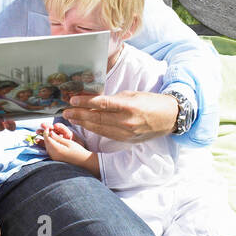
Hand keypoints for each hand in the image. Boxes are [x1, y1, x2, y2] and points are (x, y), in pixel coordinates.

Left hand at [40, 122, 87, 164]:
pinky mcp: (55, 159)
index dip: (46, 132)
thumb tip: (50, 133)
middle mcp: (54, 155)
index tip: (47, 128)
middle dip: (45, 136)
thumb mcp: (68, 142)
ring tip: (50, 135)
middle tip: (48, 130)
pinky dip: (49, 145)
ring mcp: (54, 158)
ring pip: (46, 147)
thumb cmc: (78, 151)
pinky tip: (52, 142)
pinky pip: (49, 151)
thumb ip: (58, 138)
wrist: (83, 161)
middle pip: (46, 143)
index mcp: (57, 149)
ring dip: (47, 141)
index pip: (48, 139)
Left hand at [62, 90, 177, 142]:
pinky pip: (107, 134)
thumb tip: (95, 101)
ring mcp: (126, 133)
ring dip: (83, 123)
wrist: (170, 118)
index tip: (72, 100)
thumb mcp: (133, 95)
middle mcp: (127, 121)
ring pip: (100, 128)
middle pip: (97, 118)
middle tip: (66, 111)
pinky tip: (85, 125)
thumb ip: (114, 99)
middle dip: (79, 114)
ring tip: (71, 118)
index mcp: (128, 106)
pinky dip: (95, 129)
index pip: (102, 104)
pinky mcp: (127, 139)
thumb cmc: (151, 102)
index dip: (85, 102)